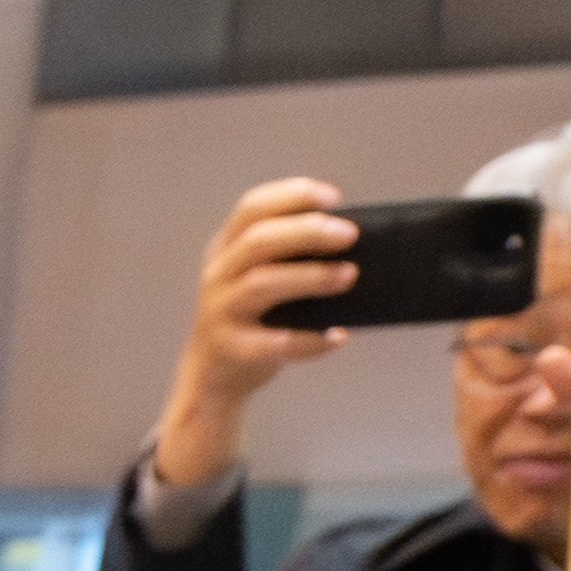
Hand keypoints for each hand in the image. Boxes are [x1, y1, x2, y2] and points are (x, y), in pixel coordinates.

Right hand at [154, 177, 347, 504]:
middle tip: (350, 235)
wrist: (214, 375)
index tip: (334, 199)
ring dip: (310, 277)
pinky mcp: (231, 349)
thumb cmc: (254, 316)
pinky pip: (271, 343)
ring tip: (348, 277)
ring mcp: (220, 312)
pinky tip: (336, 337)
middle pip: (258, 240)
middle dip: (307, 231)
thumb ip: (291, 254)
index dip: (292, 196)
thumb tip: (355, 239)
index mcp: (227, 248)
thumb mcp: (260, 274)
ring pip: (261, 284)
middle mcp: (218, 275)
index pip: (252, 208)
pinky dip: (308, 339)